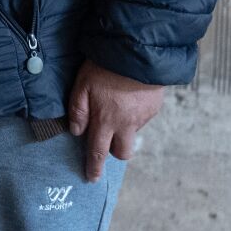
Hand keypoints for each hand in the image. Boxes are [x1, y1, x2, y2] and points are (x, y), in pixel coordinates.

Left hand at [66, 61, 163, 182]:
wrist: (138, 52)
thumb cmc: (105, 67)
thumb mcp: (82, 85)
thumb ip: (78, 110)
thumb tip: (75, 131)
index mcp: (106, 121)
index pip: (97, 152)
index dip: (94, 167)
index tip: (92, 178)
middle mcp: (126, 124)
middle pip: (122, 152)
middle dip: (114, 151)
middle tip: (106, 139)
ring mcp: (142, 117)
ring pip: (132, 133)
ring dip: (124, 128)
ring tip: (117, 106)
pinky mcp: (154, 107)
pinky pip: (142, 117)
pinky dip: (134, 113)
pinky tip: (129, 96)